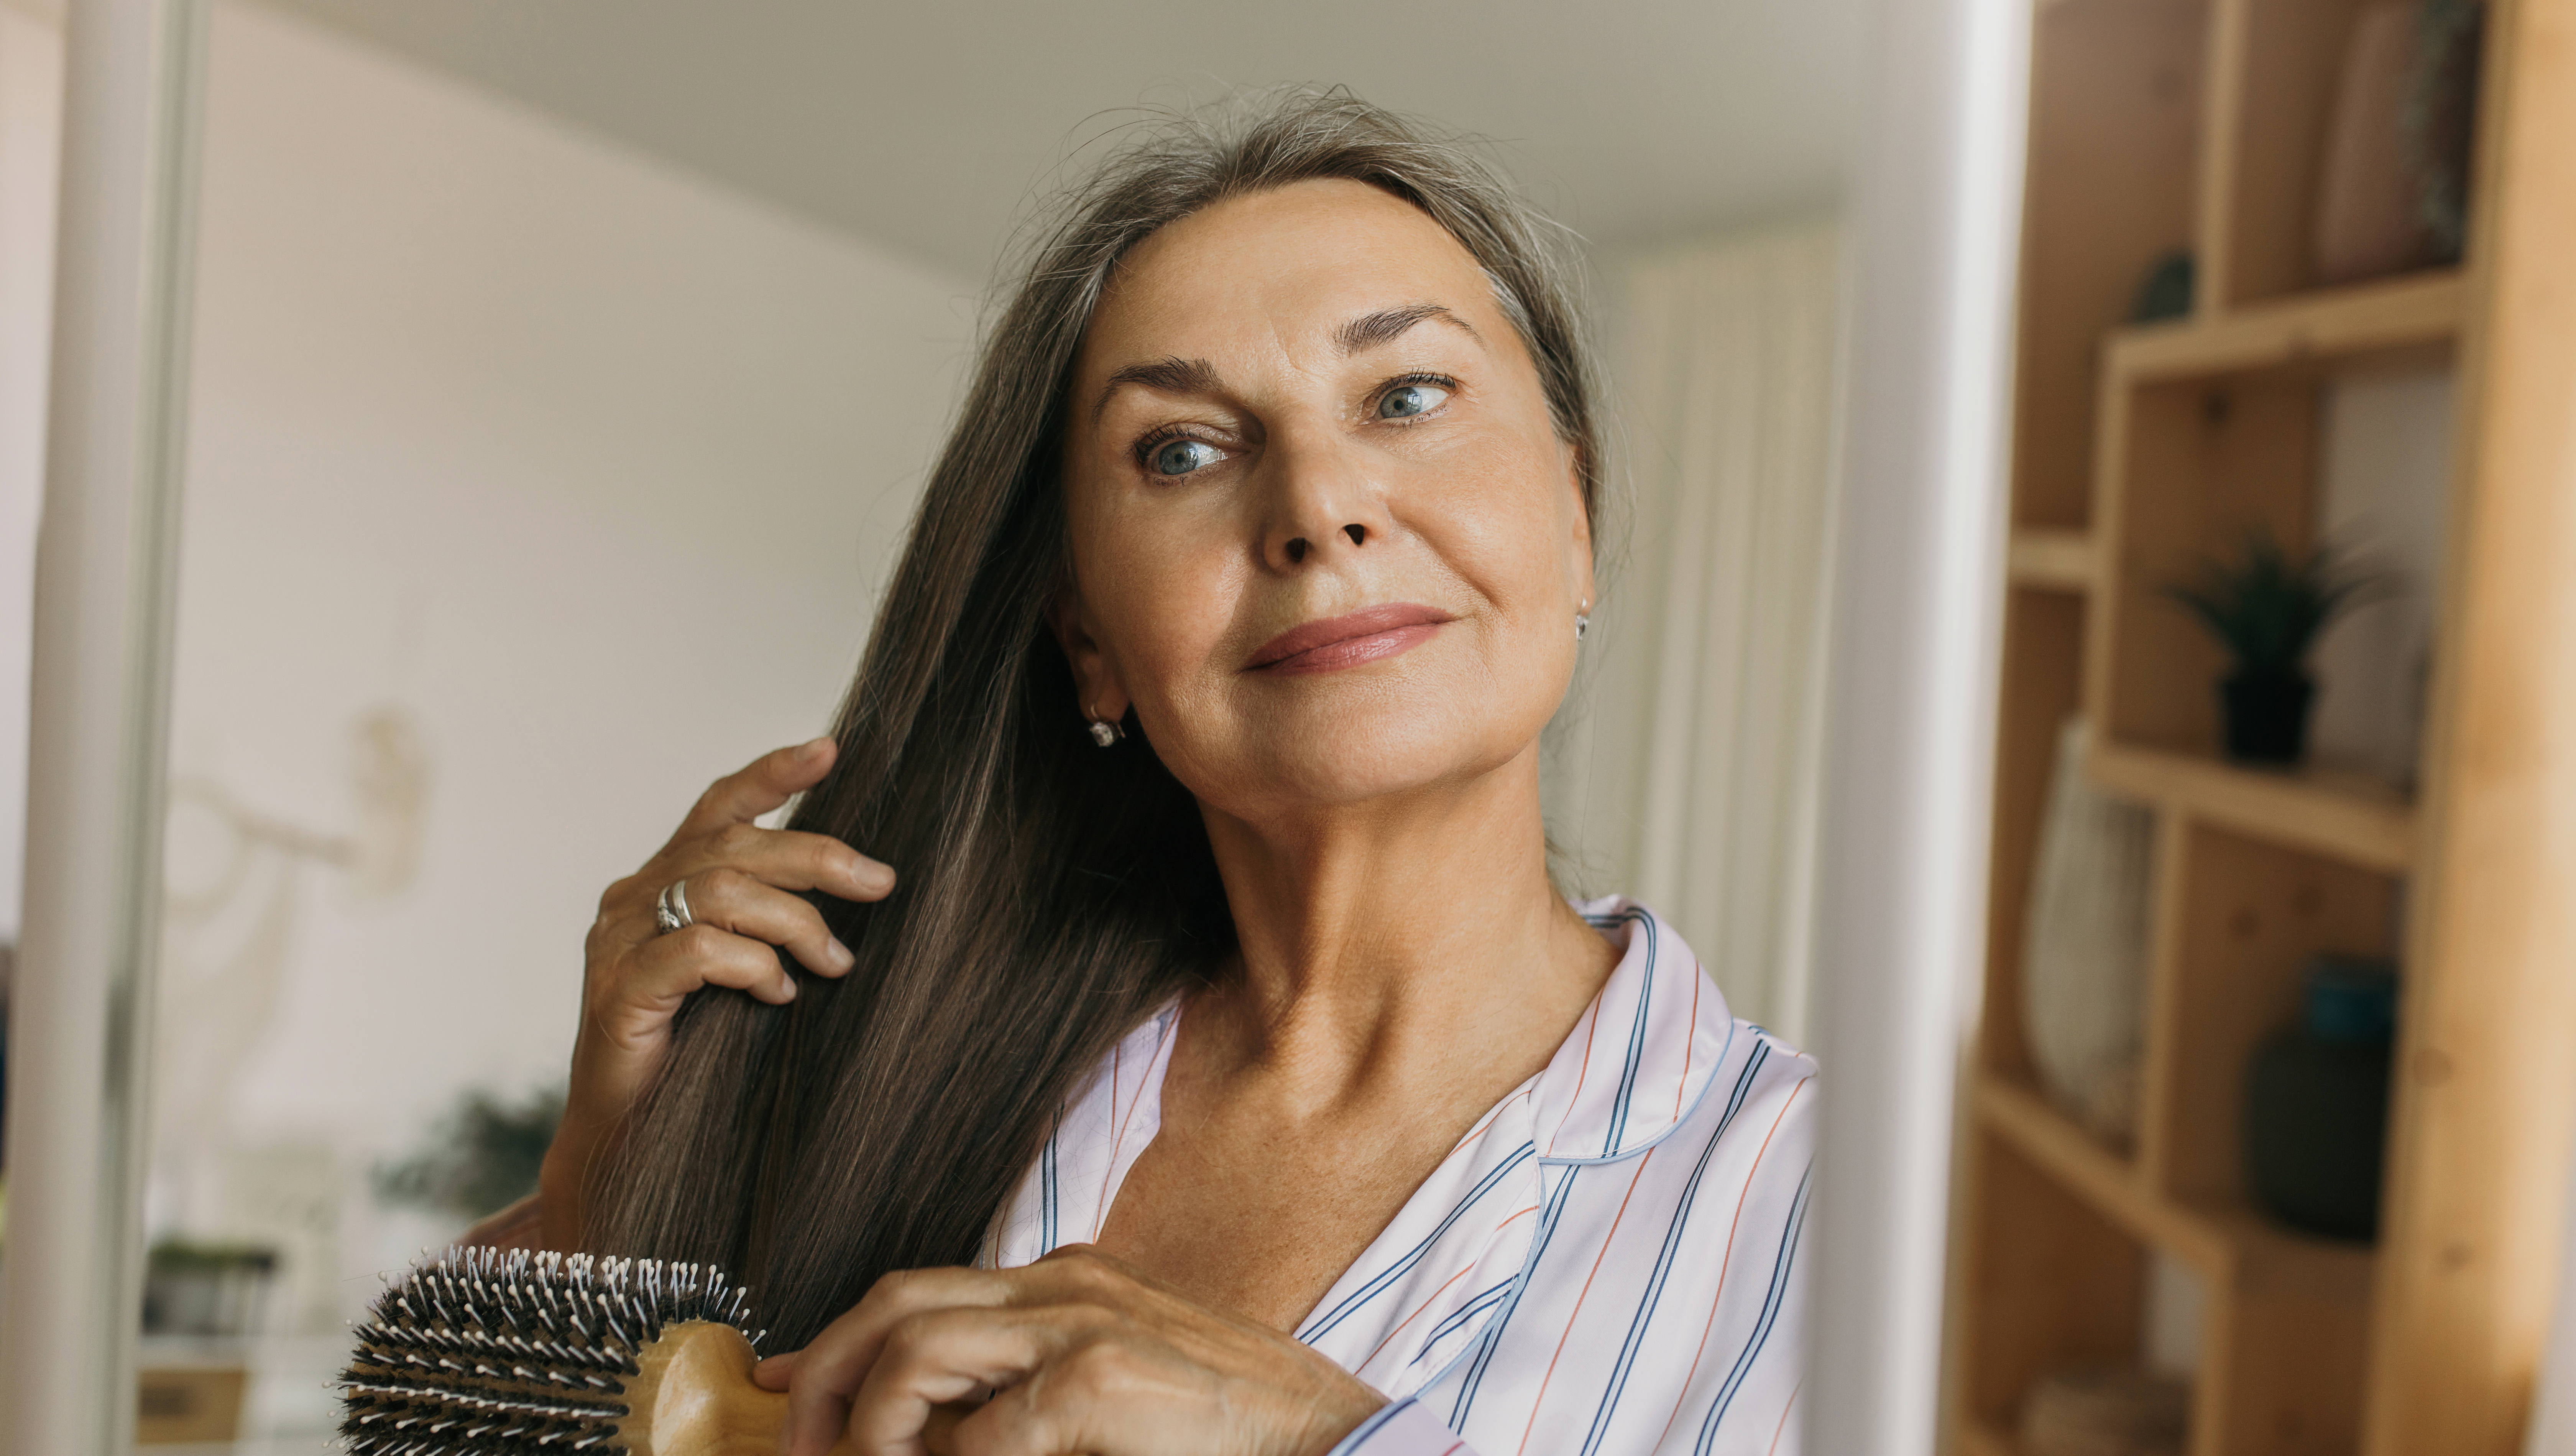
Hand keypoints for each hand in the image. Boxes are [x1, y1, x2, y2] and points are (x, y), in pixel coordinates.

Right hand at [541, 739, 894, 1246]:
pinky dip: (752, 965)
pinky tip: (779, 993)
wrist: (629, 1135)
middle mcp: (634, 897)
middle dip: (818, 856)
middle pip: (734, 845)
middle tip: (879, 883)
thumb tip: (857, 887)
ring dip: (794, 922)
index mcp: (663, 879)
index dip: (772, 775)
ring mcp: (618, 941)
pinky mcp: (618, 990)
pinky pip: (698, 952)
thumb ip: (769, 921)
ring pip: (721, 890)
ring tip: (834, 963)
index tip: (830, 752)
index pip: (718, 807)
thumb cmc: (697, 1050)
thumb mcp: (743, 969)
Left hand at [752, 1246, 1383, 1455]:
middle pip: (894, 1303)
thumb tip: (930, 1434)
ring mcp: (1082, 1325)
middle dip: (822, 1377)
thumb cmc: (1225, 1431)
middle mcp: (1065, 1286)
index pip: (920, 1294)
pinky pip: (982, 1432)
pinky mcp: (1099, 1381)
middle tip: (799, 1449)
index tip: (780, 1387)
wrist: (1333, 1441)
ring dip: (869, 1427)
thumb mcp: (1109, 1398)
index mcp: (1067, 1285)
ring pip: (915, 1347)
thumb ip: (1020, 1396)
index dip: (834, 1343)